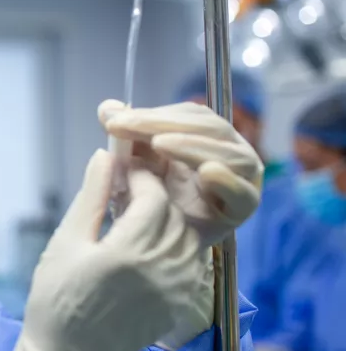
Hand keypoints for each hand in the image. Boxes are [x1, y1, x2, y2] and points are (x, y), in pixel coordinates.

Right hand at [11, 149, 203, 350]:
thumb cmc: (56, 297)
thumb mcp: (66, 242)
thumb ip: (91, 197)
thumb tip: (106, 156)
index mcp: (131, 251)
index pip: (154, 197)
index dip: (139, 177)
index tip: (120, 169)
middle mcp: (163, 270)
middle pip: (175, 214)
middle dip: (155, 194)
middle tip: (129, 187)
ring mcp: (177, 290)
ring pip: (188, 236)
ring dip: (168, 218)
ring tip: (139, 214)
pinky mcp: (181, 304)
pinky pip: (191, 262)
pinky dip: (175, 244)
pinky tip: (150, 242)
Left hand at [98, 100, 263, 246]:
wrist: (156, 244)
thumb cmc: (147, 196)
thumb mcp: (131, 162)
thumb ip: (124, 134)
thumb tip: (107, 107)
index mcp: (206, 136)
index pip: (189, 115)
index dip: (155, 113)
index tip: (116, 119)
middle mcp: (229, 152)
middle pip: (211, 127)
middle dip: (168, 124)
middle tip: (130, 126)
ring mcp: (241, 179)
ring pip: (231, 154)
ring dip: (195, 146)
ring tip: (160, 145)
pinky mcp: (242, 209)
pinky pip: (244, 194)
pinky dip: (228, 181)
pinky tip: (207, 172)